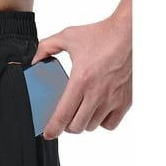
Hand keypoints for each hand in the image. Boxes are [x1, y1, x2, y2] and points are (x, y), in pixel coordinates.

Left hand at [31, 15, 131, 139]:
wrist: (131, 32)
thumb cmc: (101, 34)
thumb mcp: (68, 36)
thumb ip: (46, 47)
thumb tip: (35, 62)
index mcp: (81, 81)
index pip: (63, 116)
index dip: (52, 129)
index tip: (48, 134)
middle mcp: (97, 93)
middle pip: (76, 127)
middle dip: (66, 126)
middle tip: (64, 118)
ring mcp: (112, 99)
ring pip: (91, 126)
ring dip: (83, 123)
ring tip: (80, 112)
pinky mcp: (125, 101)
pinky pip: (110, 125)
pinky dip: (102, 123)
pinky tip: (97, 112)